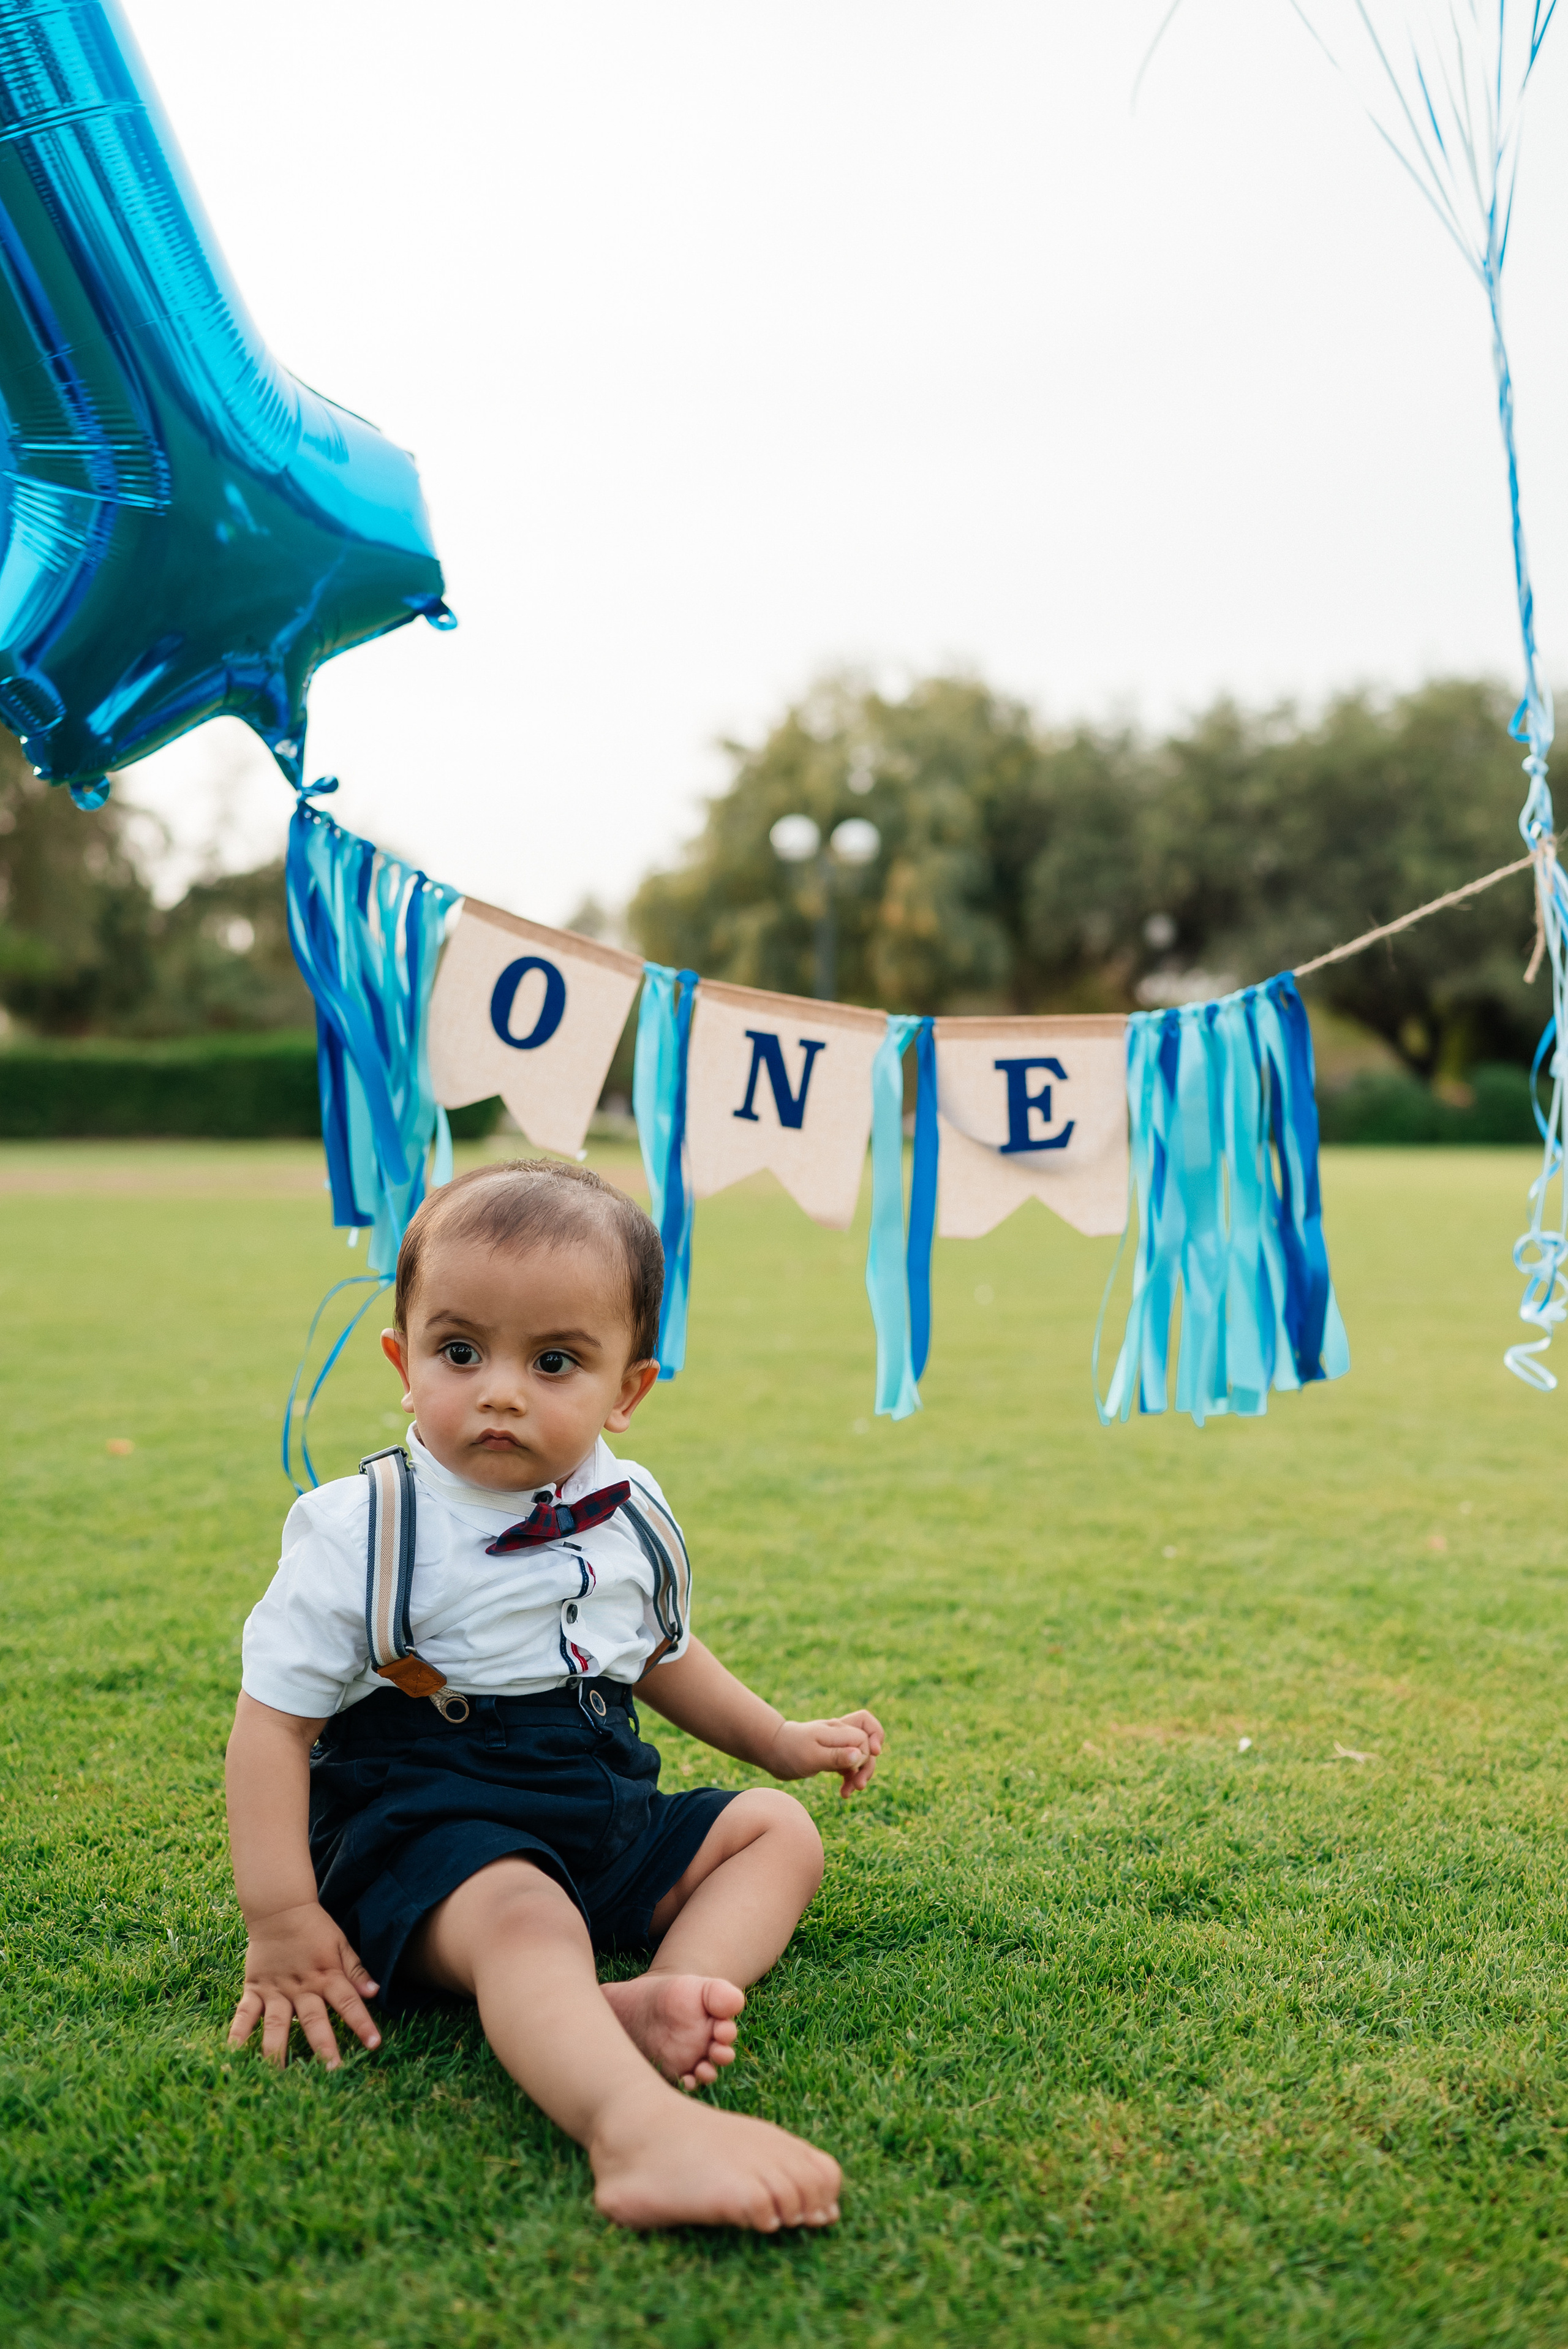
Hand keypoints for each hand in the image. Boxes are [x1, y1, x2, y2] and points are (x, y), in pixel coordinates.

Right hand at [228, 1900, 381, 2068]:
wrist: (279, 1909)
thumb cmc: (314, 1928)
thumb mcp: (341, 1944)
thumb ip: (356, 1970)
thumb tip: (375, 1993)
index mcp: (326, 1975)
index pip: (348, 2002)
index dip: (362, 2023)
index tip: (374, 2044)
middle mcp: (302, 1987)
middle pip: (314, 2019)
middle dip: (323, 2046)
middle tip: (331, 2071)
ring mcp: (276, 1990)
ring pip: (277, 2023)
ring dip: (278, 2050)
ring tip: (278, 2075)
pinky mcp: (254, 1989)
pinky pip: (244, 2014)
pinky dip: (238, 2033)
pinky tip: (234, 2054)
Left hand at [765, 1710, 883, 1795]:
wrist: (772, 1751)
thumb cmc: (790, 1751)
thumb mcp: (812, 1757)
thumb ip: (836, 1756)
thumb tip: (860, 1755)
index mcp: (836, 1729)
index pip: (864, 1736)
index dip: (866, 1752)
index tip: (855, 1768)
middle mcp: (840, 1733)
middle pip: (868, 1741)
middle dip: (868, 1765)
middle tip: (859, 1785)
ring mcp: (837, 1743)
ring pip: (862, 1754)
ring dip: (861, 1773)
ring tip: (851, 1791)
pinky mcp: (833, 1755)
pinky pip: (851, 1764)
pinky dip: (851, 1777)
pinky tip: (844, 1792)